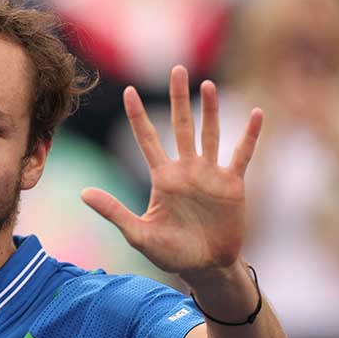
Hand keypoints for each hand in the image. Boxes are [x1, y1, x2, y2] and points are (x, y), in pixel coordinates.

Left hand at [81, 66, 261, 280]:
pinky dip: (249, 136)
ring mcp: (210, 175)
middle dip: (178, 98)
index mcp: (162, 177)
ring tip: (207, 84)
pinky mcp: (232, 184)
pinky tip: (256, 114)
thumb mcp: (137, 233)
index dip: (137, 116)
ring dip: (210, 110)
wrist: (204, 268)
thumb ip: (113, 211)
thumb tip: (82, 193)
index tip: (127, 91)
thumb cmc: (169, 253)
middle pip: (180, 126)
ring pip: (209, 134)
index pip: (146, 139)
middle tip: (176, 69)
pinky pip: (242, 155)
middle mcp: (186, 170)